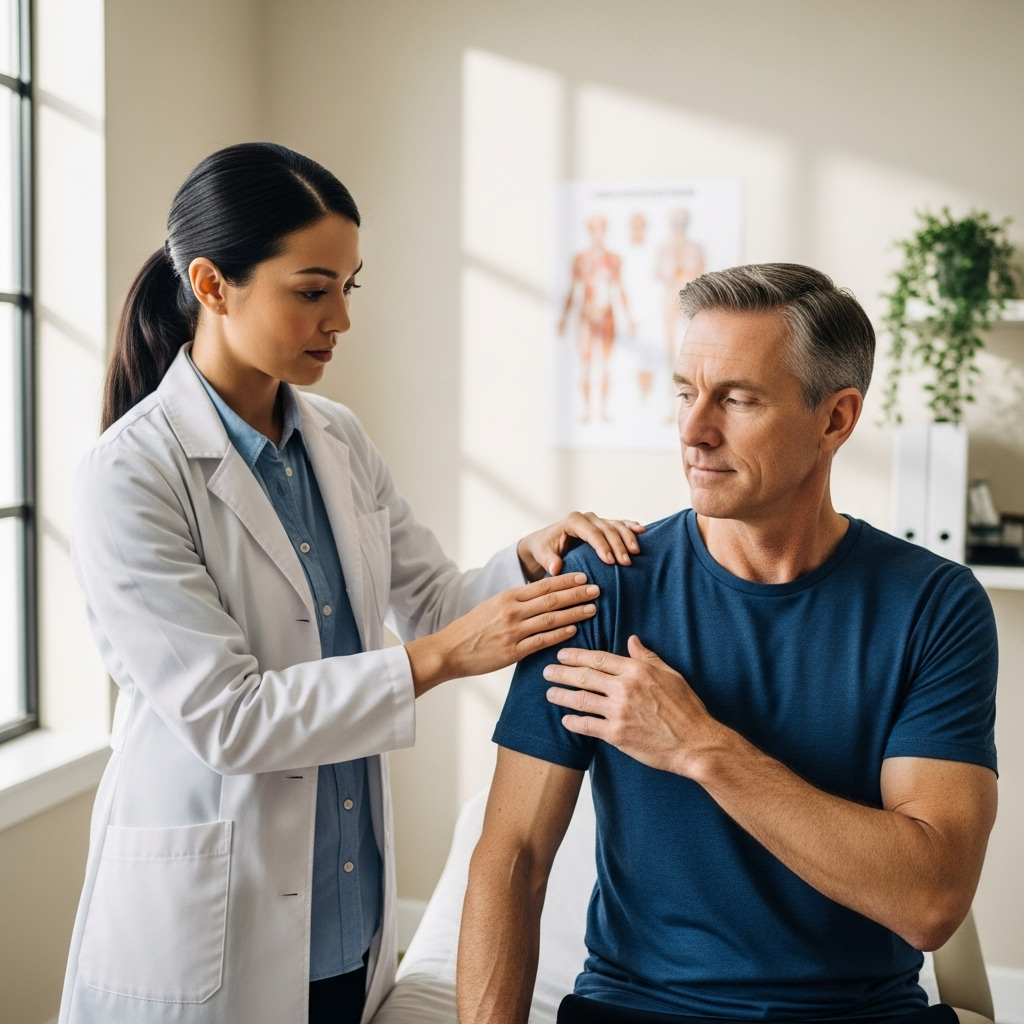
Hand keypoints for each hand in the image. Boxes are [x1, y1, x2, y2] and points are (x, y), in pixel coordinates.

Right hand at [405, 573, 599, 695]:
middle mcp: (512, 611)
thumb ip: (515, 601)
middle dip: (576, 593)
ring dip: (574, 613)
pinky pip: (542, 641)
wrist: (450, 650)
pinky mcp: (513, 651)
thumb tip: (539, 596)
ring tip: (593, 608)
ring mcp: (513, 631)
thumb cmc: (472, 629)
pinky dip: (560, 634)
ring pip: (551, 618)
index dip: (565, 580)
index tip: (583, 576)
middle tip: (597, 589)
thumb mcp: (492, 606)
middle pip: (551, 599)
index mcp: (507, 597)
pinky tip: (575, 630)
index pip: (542, 585)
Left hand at [517, 512, 644, 580]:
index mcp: (572, 521)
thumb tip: (556, 568)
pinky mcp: (604, 525)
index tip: (610, 561)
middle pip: (607, 529)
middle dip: (618, 545)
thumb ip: (548, 560)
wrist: (546, 542)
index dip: (602, 546)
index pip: (591, 532)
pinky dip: (631, 527)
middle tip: (626, 563)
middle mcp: (587, 517)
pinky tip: (642, 531)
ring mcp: (597, 520)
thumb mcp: (542, 554)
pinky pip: (620, 524)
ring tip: (636, 552)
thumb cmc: (544, 548)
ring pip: (616, 525)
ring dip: (628, 537)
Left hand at [542, 635, 728, 777]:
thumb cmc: (686, 708)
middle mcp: (624, 688)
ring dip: (561, 695)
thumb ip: (647, 657)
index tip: (563, 655)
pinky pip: (587, 725)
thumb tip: (632, 640)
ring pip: (581, 699)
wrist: (695, 742)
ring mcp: (619, 711)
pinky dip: (573, 721)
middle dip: (562, 673)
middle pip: (584, 676)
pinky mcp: (617, 734)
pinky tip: (565, 719)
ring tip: (550, 693)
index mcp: (636, 670)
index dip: (576, 656)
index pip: (598, 658)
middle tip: (547, 671)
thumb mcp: (670, 674)